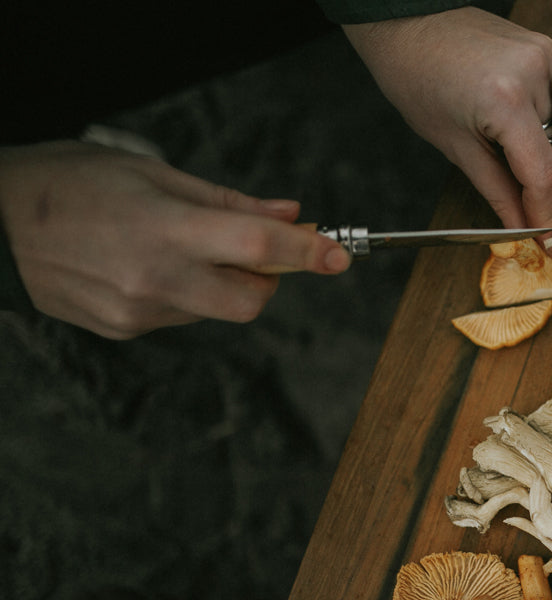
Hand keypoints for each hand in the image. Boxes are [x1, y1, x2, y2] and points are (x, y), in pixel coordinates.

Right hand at [0, 141, 351, 338]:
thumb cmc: (71, 183)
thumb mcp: (153, 173)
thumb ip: (228, 202)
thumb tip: (290, 216)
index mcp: (165, 228)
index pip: (257, 248)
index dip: (306, 253)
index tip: (338, 255)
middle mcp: (154, 279)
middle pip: (251, 301)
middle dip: (265, 280)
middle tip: (247, 252)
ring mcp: (136, 312)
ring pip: (214, 311)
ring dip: (216, 284)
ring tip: (168, 247)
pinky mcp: (122, 332)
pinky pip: (179, 318)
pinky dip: (181, 295)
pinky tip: (141, 266)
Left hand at [344, 6, 551, 253]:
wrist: (407, 22)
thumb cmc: (416, 77)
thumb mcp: (454, 146)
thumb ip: (497, 190)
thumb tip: (522, 227)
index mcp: (504, 100)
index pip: (544, 175)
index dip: (551, 216)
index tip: (551, 243)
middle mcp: (535, 75)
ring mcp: (546, 59)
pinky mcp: (548, 52)